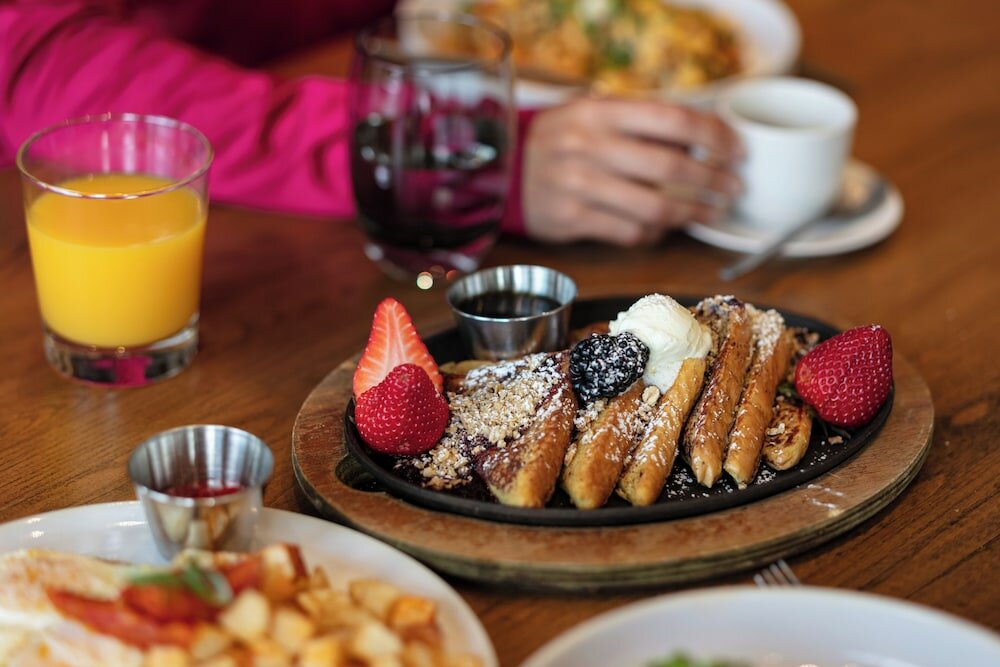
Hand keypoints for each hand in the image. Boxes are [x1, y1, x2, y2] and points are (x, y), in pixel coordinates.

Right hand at [521, 97, 742, 244]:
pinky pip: (629, 231)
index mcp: (599, 111)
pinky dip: (656, 232)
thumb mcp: (594, 114)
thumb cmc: (564, 140)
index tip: (738, 150)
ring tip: (711, 212)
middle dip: (713, 180)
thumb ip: (642, 120)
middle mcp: (587, 146)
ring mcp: (577, 185)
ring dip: (692, 213)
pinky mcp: (570, 219)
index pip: (673, 118)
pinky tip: (667, 226)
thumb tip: (709, 136)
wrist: (504, 172)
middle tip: (734, 188)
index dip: (714, 136)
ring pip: (654, 206)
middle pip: (670, 166)